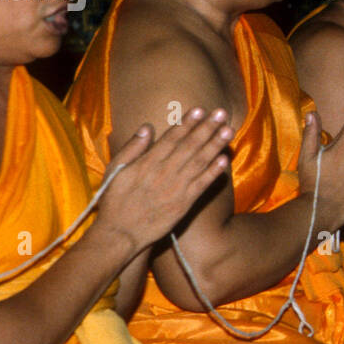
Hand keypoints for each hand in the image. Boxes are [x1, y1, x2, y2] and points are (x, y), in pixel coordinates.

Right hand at [96, 107, 232, 250]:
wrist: (121, 233)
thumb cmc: (114, 200)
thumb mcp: (115, 170)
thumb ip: (132, 148)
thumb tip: (147, 127)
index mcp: (147, 162)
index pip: (172, 138)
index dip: (188, 123)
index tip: (201, 109)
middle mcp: (164, 172)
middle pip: (190, 146)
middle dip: (207, 128)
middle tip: (221, 113)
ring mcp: (176, 188)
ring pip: (199, 162)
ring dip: (215, 145)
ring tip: (228, 130)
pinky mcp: (184, 204)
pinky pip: (202, 185)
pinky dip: (213, 172)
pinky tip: (224, 160)